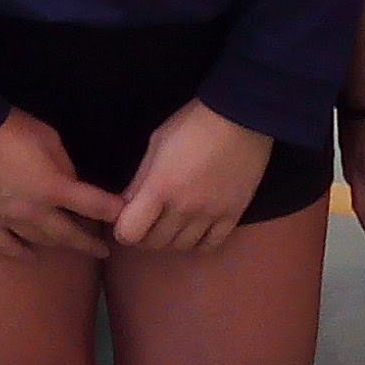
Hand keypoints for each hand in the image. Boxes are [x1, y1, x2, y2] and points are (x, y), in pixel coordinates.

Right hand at [0, 111, 122, 261]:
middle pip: (68, 234)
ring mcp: (7, 221)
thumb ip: (63, 164)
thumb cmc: (9, 128)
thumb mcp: (48, 137)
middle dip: (89, 243)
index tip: (126, 216)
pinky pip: (5, 245)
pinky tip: (30, 256)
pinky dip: (20, 253)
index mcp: (53, 188)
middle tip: (103, 251)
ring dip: (58, 245)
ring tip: (71, 247)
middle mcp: (33, 212)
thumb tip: (70, 181)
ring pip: (39, 242)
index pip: (93, 205)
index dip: (113, 211)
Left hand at [112, 98, 276, 254]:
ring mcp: (210, 215)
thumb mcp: (157, 143)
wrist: (241, 117)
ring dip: (170, 239)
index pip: (129, 232)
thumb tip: (125, 204)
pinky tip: (194, 229)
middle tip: (147, 218)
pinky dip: (197, 242)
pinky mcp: (232, 216)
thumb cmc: (193, 124)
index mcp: (160, 187)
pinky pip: (210, 245)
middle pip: (154, 243)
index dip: (122, 228)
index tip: (126, 216)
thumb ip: (140, 178)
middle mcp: (183, 208)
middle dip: (144, 234)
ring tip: (171, 222)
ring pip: (180, 247)